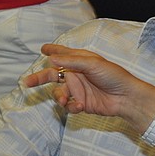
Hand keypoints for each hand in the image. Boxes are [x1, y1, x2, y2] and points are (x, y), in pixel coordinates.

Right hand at [23, 44, 154, 126]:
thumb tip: (50, 59)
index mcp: (80, 62)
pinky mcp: (82, 104)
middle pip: (53, 75)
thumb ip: (72, 61)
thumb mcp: (93, 64)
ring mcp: (79, 90)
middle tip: (27, 83)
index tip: (42, 49)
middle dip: (40, 79)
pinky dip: (71, 107)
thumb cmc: (114, 76)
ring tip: (64, 101)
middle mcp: (77, 75)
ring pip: (59, 93)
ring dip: (59, 97)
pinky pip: (69, 106)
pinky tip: (79, 106)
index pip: (62, 55)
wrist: (127, 98)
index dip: (52, 51)